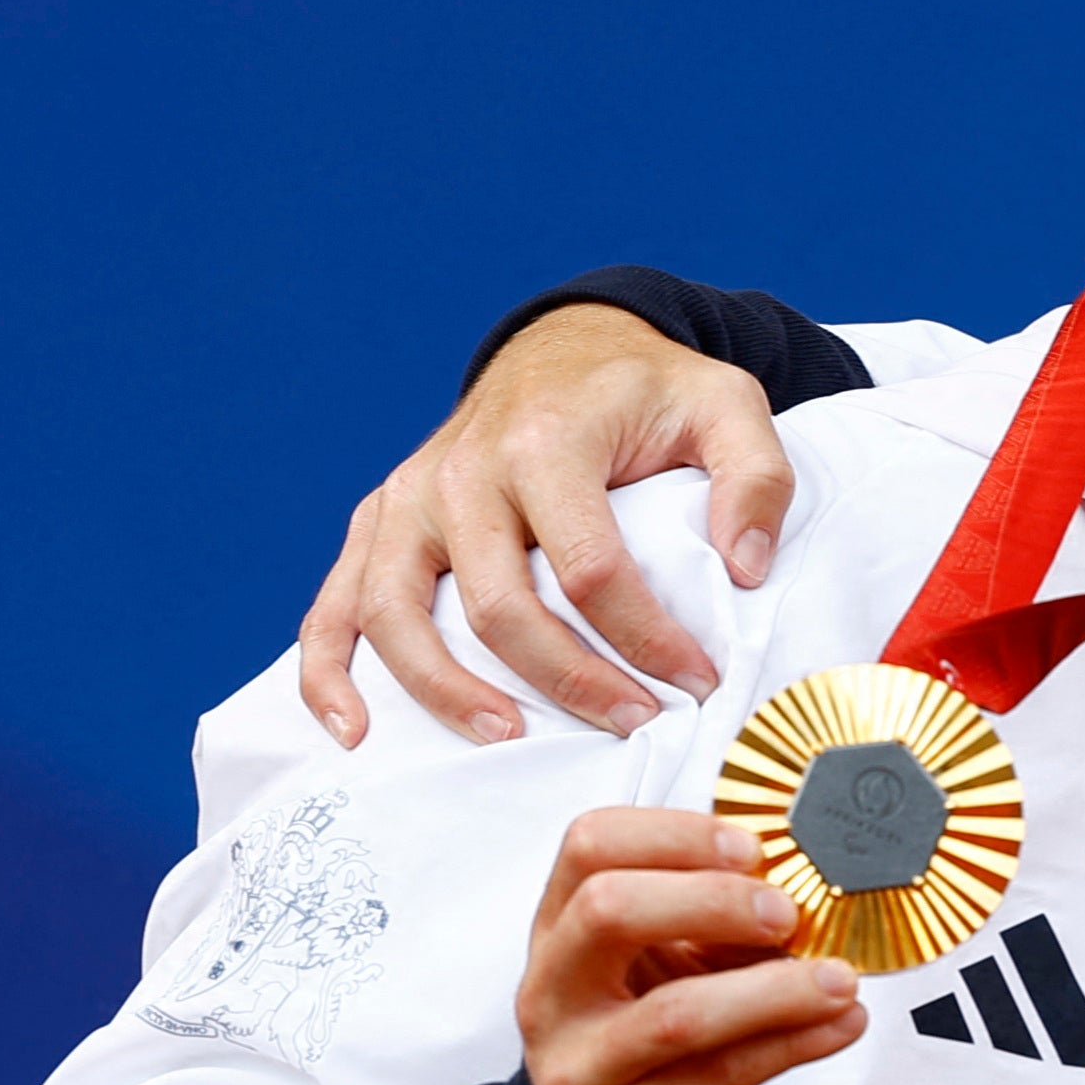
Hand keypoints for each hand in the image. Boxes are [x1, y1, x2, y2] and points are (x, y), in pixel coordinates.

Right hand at [296, 307, 794, 747]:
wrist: (567, 344)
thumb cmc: (647, 389)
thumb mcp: (727, 403)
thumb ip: (756, 478)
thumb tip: (745, 570)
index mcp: (547, 441)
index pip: (590, 569)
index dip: (645, 639)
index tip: (696, 680)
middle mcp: (463, 472)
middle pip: (498, 607)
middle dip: (568, 682)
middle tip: (631, 722)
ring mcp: (410, 498)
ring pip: (399, 616)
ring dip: (447, 692)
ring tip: (509, 740)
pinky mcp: (381, 522)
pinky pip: (336, 605)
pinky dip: (329, 672)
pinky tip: (356, 731)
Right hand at [519, 808, 863, 1084]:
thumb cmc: (652, 1057)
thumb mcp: (668, 974)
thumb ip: (713, 924)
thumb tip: (808, 878)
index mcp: (560, 934)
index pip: (589, 846)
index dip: (675, 833)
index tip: (751, 848)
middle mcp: (553, 996)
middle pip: (609, 910)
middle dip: (713, 900)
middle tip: (788, 913)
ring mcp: (579, 1070)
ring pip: (675, 1014)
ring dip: (775, 990)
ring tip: (841, 981)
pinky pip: (719, 1078)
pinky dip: (793, 1043)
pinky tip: (840, 1025)